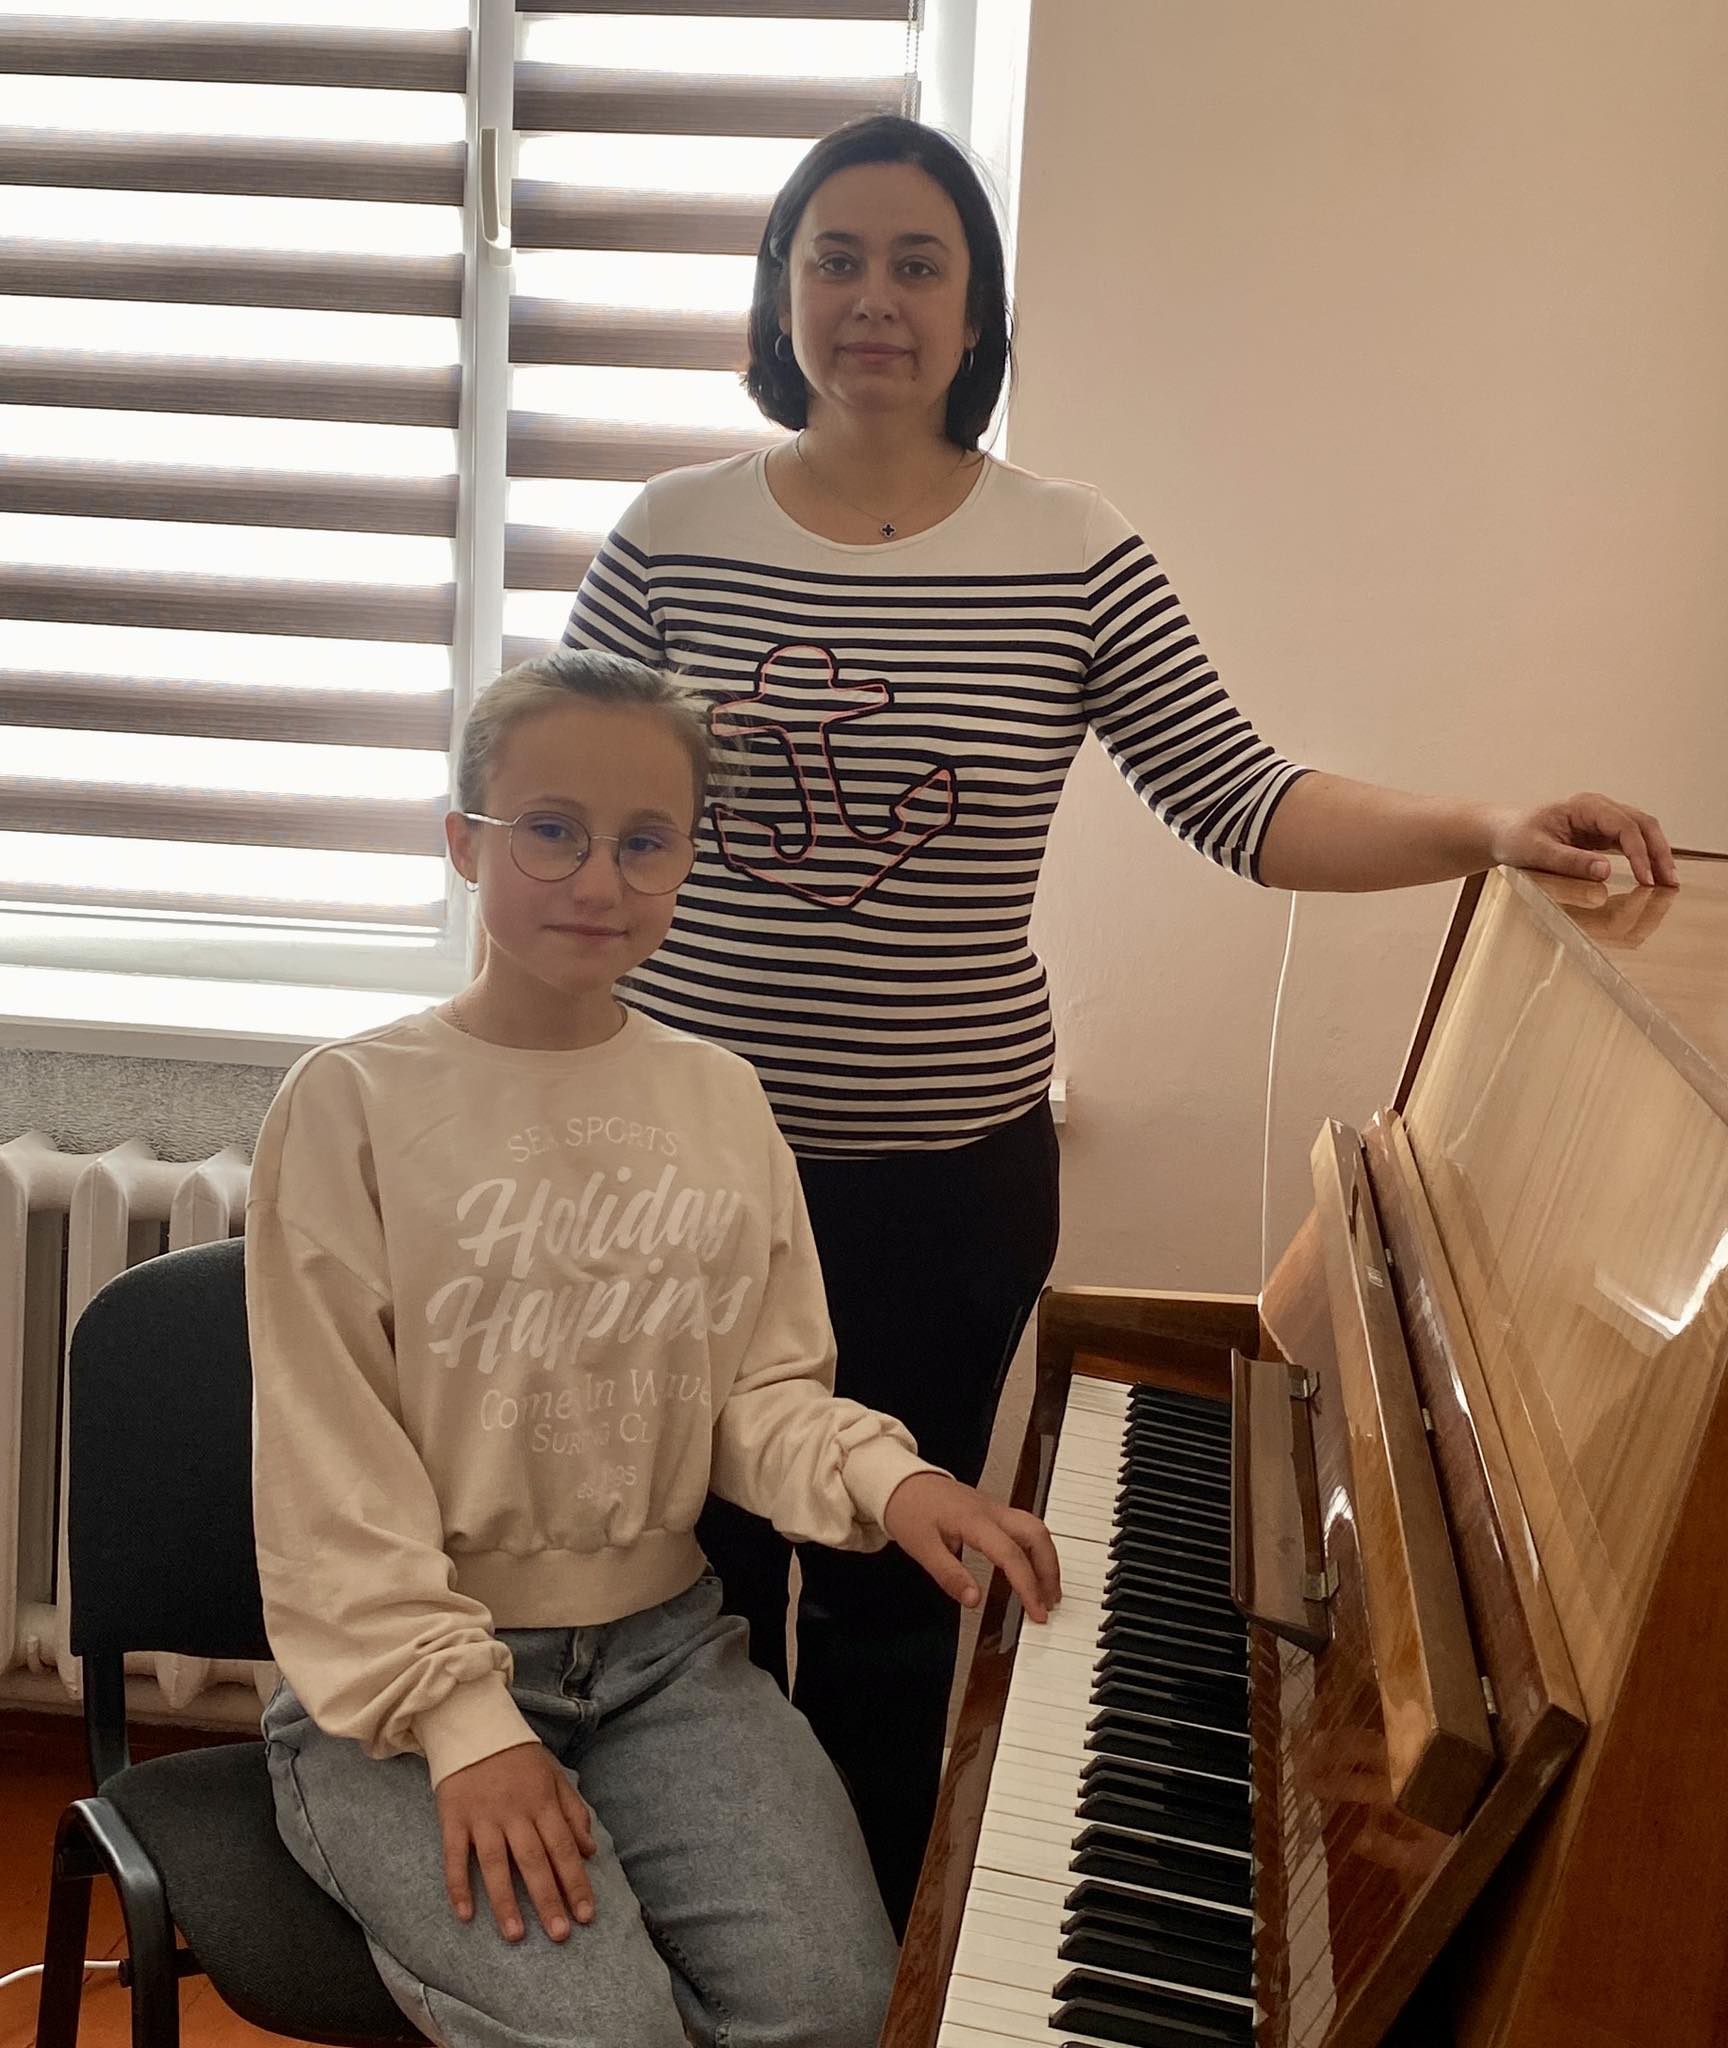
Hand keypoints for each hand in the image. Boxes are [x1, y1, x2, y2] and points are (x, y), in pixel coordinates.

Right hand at [435, 1739, 596, 1941]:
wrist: (474, 1726)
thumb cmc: (519, 1756)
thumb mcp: (555, 1775)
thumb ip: (574, 1812)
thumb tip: (590, 1851)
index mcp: (543, 1802)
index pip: (564, 1849)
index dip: (576, 1883)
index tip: (586, 1916)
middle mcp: (515, 1812)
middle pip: (534, 1861)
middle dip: (549, 1900)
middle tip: (560, 1936)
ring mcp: (483, 1817)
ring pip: (496, 1865)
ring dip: (506, 1902)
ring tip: (516, 1936)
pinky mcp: (453, 1819)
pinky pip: (455, 1857)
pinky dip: (458, 1886)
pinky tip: (465, 1914)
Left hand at [883, 1471, 1061, 1623]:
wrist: (900, 1480)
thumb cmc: (909, 1510)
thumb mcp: (921, 1548)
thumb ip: (949, 1575)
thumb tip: (974, 1601)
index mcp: (974, 1520)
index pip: (1011, 1555)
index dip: (1028, 1587)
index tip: (1036, 1613)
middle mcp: (991, 1512)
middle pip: (1036, 1534)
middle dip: (1049, 1570)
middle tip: (1050, 1602)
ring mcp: (994, 1509)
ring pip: (1035, 1529)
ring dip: (1046, 1560)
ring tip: (1047, 1591)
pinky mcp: (993, 1511)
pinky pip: (1024, 1528)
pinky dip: (1035, 1551)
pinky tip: (1031, 1569)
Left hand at [1487, 792, 1677, 888]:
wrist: (1502, 833)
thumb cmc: (1514, 838)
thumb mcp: (1536, 852)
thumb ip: (1569, 861)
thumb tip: (1605, 871)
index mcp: (1584, 805)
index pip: (1624, 825)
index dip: (1639, 852)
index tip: (1646, 879)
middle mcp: (1598, 808)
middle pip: (1641, 824)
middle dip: (1658, 851)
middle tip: (1669, 882)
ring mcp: (1602, 819)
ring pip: (1641, 831)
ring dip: (1656, 854)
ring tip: (1668, 883)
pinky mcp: (1601, 833)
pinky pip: (1630, 842)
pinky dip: (1643, 857)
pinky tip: (1651, 876)